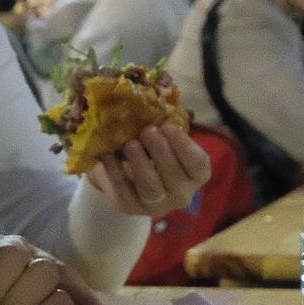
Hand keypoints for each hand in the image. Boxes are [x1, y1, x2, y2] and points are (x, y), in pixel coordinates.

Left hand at [87, 123, 211, 218]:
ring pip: (150, 188)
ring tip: (129, 144)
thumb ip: (166, 126)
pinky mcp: (132, 209)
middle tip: (148, 131)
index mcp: (196, 175)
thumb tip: (157, 96)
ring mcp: (157, 205)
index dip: (183, 145)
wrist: (133, 177)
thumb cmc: (157, 150)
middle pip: (173, 176)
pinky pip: (123, 193)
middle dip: (160, 152)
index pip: (197, 163)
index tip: (168, 125)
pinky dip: (114, 174)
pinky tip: (106, 157)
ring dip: (140, 165)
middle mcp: (182, 194)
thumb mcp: (166, 138)